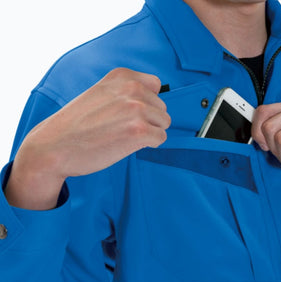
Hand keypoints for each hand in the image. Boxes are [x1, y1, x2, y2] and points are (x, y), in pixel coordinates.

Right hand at [5, 68, 170, 209]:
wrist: (55, 146)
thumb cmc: (77, 124)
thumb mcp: (100, 93)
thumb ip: (126, 91)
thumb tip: (156, 98)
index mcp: (122, 76)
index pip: (156, 87)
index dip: (147, 104)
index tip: (129, 114)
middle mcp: (132, 88)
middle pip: (162, 108)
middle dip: (149, 121)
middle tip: (122, 129)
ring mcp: (137, 109)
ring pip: (164, 124)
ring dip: (149, 133)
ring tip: (124, 136)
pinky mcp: (140, 131)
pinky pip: (161, 139)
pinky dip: (148, 145)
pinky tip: (127, 145)